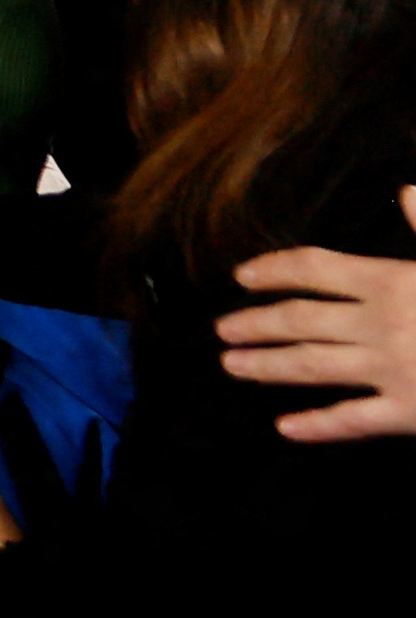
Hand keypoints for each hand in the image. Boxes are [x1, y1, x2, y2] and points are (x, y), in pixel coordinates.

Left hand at [222, 207, 415, 442]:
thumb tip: (406, 189)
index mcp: (393, 281)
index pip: (315, 269)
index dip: (274, 270)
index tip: (242, 276)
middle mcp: (381, 324)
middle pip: (301, 320)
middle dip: (257, 323)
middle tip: (221, 329)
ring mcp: (392, 371)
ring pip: (314, 367)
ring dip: (269, 366)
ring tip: (233, 365)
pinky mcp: (410, 413)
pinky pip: (355, 421)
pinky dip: (319, 425)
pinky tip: (287, 428)